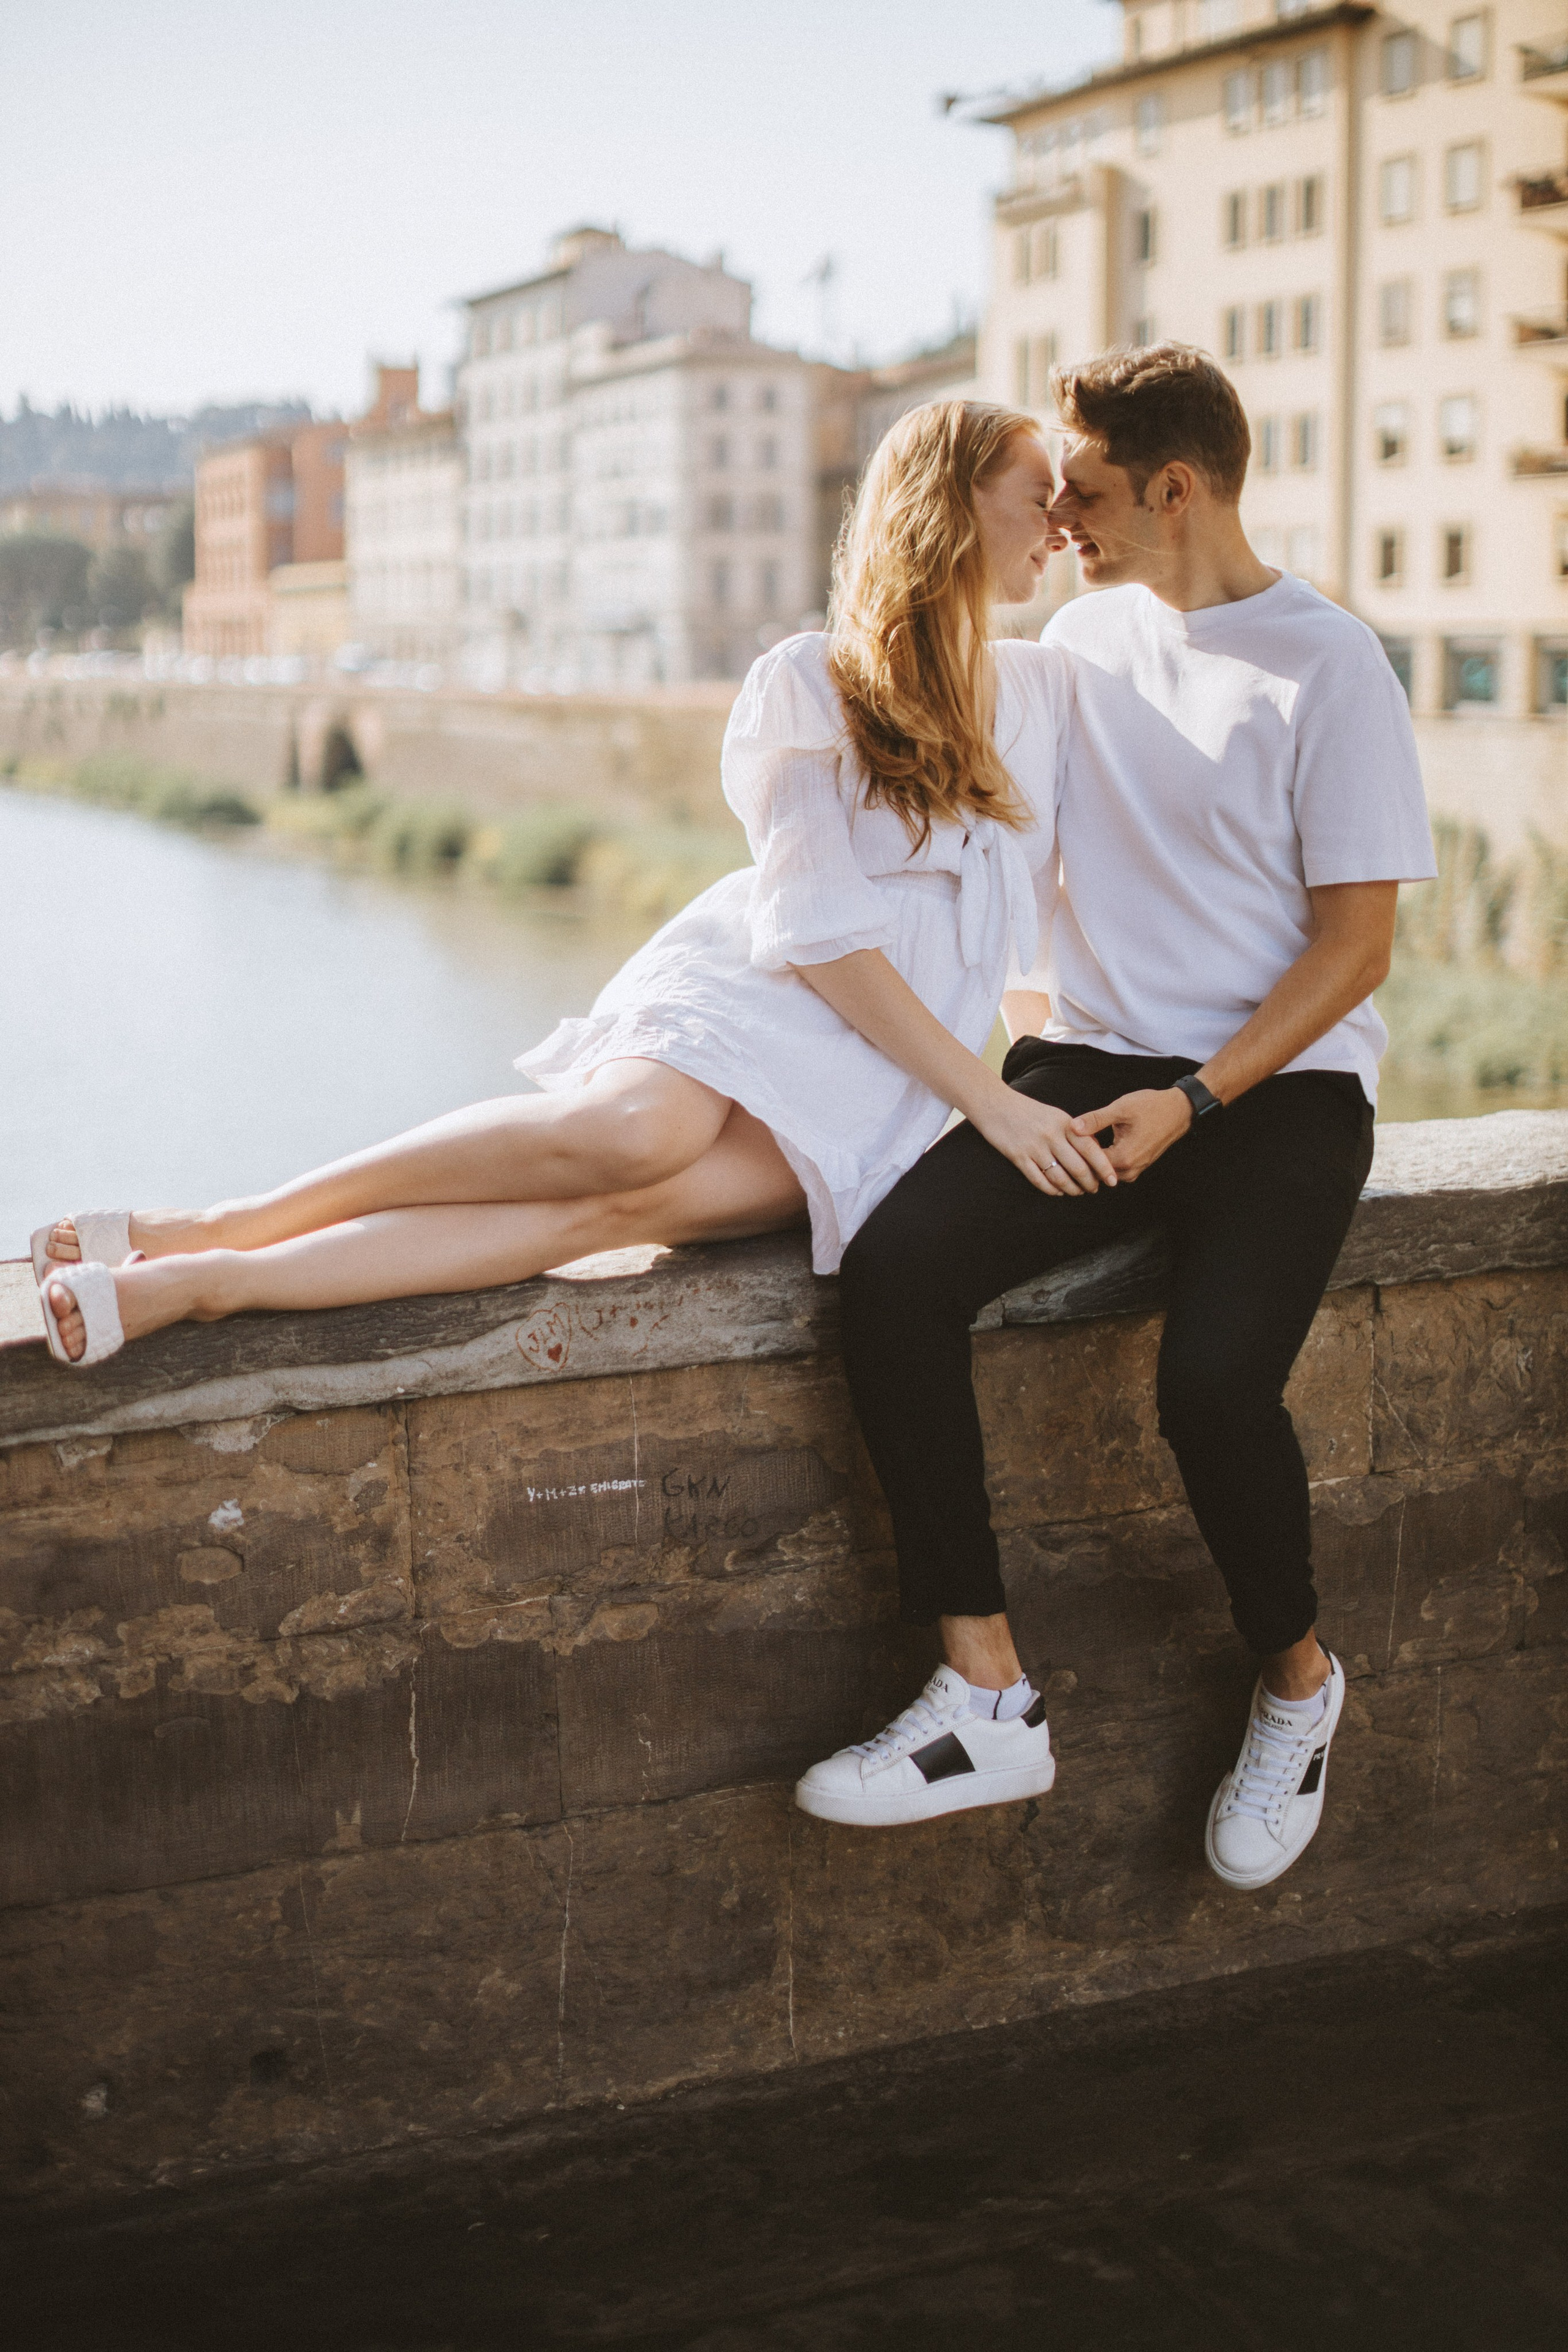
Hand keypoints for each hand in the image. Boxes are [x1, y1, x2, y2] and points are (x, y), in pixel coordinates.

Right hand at [971, 1083, 1118, 1195]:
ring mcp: (1034, 1147)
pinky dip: (1051, 1190)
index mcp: (1064, 1124)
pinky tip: (1057, 1191)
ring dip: (1072, 1189)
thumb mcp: (1056, 1116)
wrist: (996, 1105)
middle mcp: (1051, 1136)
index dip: (1104, 1167)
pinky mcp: (1018, 1157)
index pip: (1091, 1149)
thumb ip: (1075, 1132)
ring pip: (1060, 1178)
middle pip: (1078, 1168)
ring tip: (1077, 1192)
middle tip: (1094, 1189)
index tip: (1113, 1180)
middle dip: (1090, 1183)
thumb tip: (1096, 1152)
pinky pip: (1039, 1180)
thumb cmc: (1030, 1111)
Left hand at [1068, 1087, 1192, 1180]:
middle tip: (1068, 1142)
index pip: (1088, 1164)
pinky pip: (1115, 1168)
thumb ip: (1096, 1119)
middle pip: (1095, 1171)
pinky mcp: (1138, 1166)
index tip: (1065, 1139)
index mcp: (1123, 1158)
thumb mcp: (1121, 1109)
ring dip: (1092, 1159)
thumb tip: (1072, 1126)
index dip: (1075, 1151)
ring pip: (1105, 1171)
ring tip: (1080, 1142)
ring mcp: (1135, 1170)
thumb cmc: (1152, 1107)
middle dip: (1082, 1158)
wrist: (1179, 1111)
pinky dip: (1104, 1158)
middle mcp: (1129, 1170)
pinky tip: (1096, 1144)